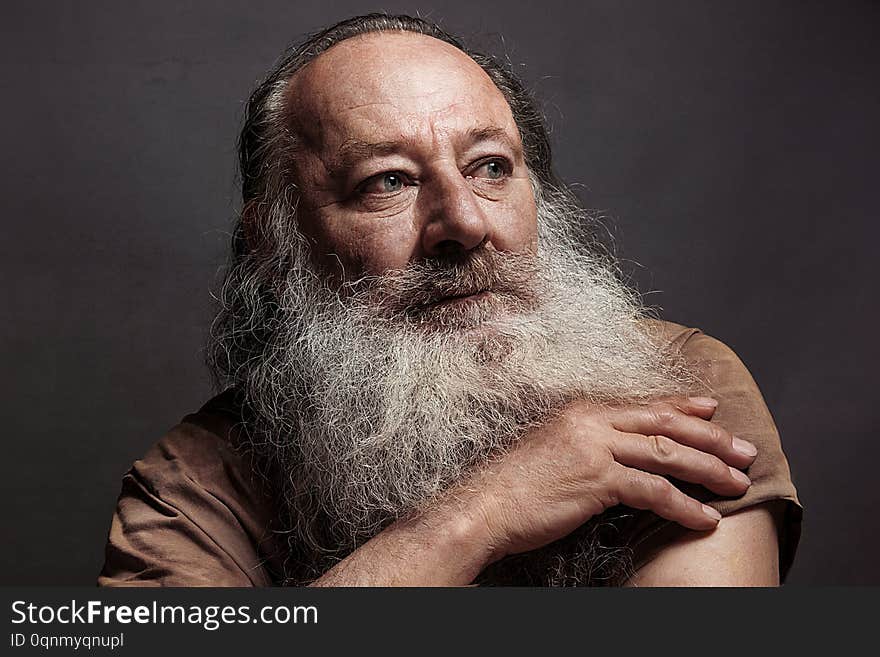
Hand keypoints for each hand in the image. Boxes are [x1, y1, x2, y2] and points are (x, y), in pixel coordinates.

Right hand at [460, 396, 756, 561]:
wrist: (483, 506)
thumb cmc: (514, 484)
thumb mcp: (552, 448)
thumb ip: (587, 442)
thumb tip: (617, 453)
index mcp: (582, 410)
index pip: (644, 404)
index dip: (684, 405)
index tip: (713, 408)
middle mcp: (592, 421)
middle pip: (666, 424)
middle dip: (712, 437)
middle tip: (745, 450)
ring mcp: (595, 448)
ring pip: (668, 454)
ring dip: (709, 470)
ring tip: (738, 484)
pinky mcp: (597, 479)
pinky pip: (654, 491)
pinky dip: (685, 506)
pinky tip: (706, 518)